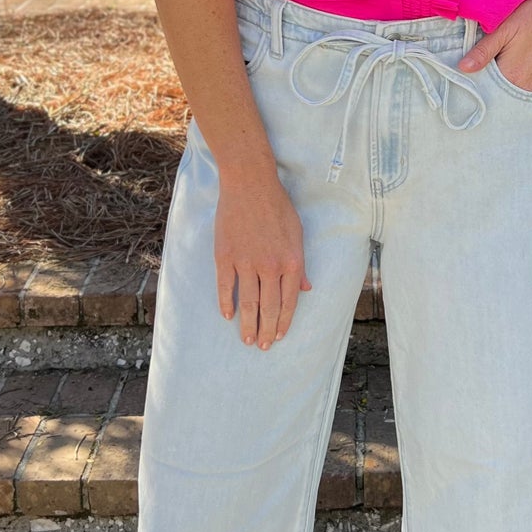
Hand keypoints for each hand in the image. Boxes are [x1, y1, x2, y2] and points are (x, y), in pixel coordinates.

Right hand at [214, 166, 311, 349]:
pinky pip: (226, 287)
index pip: (289, 302)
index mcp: (290, 262)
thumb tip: (305, 289)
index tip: (280, 336)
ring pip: (248, 303)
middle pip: (269, 307)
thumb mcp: (297, 234)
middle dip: (267, 330)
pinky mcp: (225, 256)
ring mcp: (246, 262)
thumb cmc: (277, 207)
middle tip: (263, 347)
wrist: (250, 184)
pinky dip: (226, 304)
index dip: (285, 322)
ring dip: (248, 324)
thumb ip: (300, 265)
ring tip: (247, 340)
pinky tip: (227, 316)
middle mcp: (270, 266)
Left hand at [456, 0, 531, 93]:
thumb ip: (484, 50)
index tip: (474, 71)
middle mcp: (527, 88)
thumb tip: (463, 69)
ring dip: (510, 85)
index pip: (485, 88)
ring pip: (517, 93)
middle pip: (501, 93)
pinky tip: (524, 69)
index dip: (479, 79)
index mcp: (511, 75)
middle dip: (493, 84)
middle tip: (493, 65)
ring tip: (510, 65)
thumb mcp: (506, 27)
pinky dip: (526, 84)